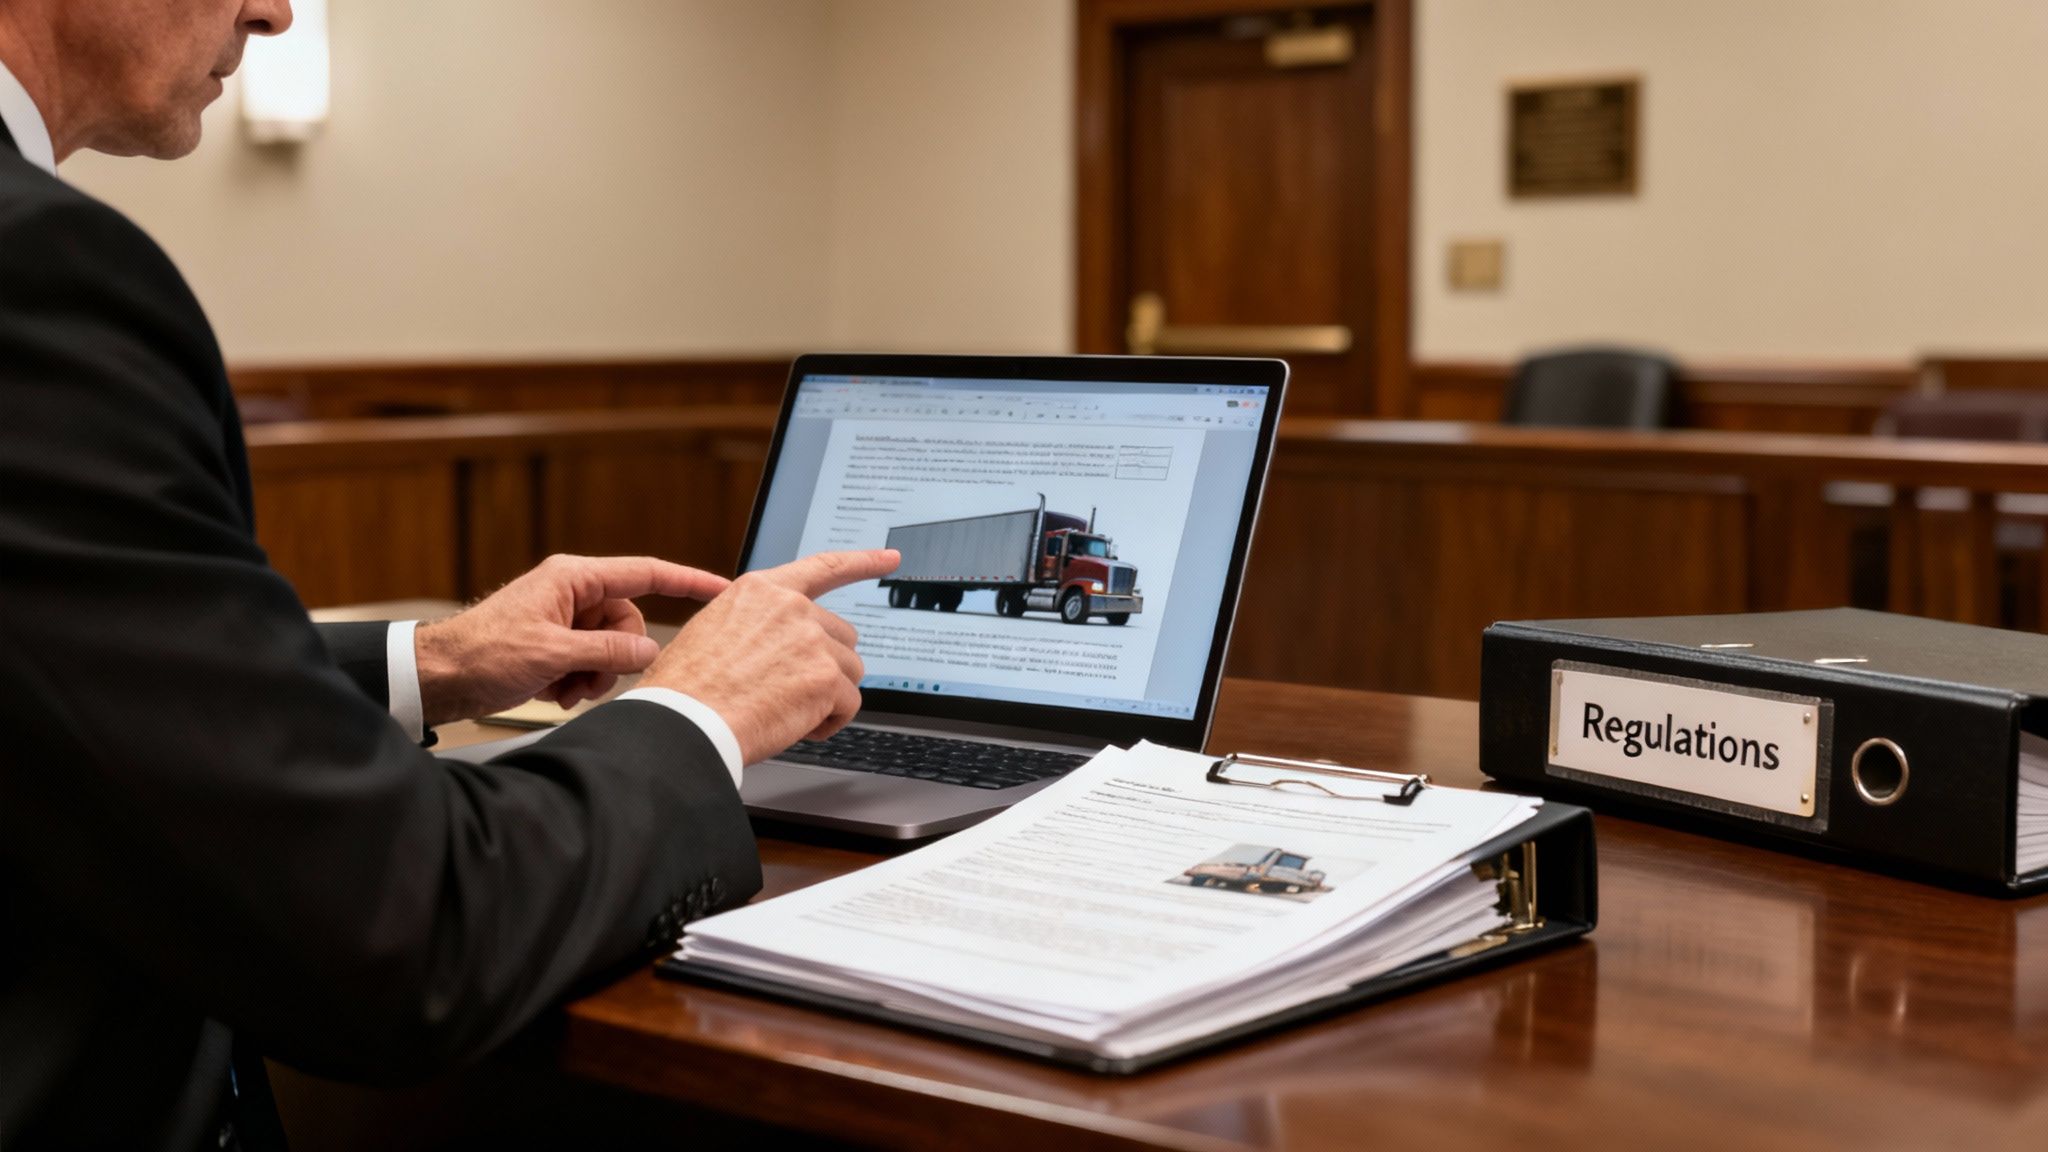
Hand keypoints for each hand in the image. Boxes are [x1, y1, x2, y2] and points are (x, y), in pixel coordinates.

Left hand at [414, 554, 729, 726]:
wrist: (438, 678)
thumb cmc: (480, 653)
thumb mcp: (553, 653)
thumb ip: (609, 650)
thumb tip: (650, 651)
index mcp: (574, 579)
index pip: (645, 573)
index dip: (687, 581)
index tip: (720, 589)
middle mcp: (572, 594)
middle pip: (629, 622)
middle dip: (617, 656)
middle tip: (589, 678)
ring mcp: (564, 620)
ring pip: (612, 647)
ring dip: (596, 675)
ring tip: (565, 689)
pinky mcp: (555, 645)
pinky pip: (590, 662)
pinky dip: (579, 682)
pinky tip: (555, 693)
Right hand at [639, 549, 898, 764]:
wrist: (684, 722)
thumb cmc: (687, 689)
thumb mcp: (714, 631)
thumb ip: (758, 624)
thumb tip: (783, 644)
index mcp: (762, 591)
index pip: (824, 567)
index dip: (862, 562)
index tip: (889, 557)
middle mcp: (791, 607)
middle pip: (841, 636)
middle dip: (826, 666)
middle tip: (790, 691)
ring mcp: (812, 640)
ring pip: (849, 672)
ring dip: (827, 696)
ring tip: (785, 711)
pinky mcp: (826, 677)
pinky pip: (849, 705)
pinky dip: (828, 723)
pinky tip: (795, 726)